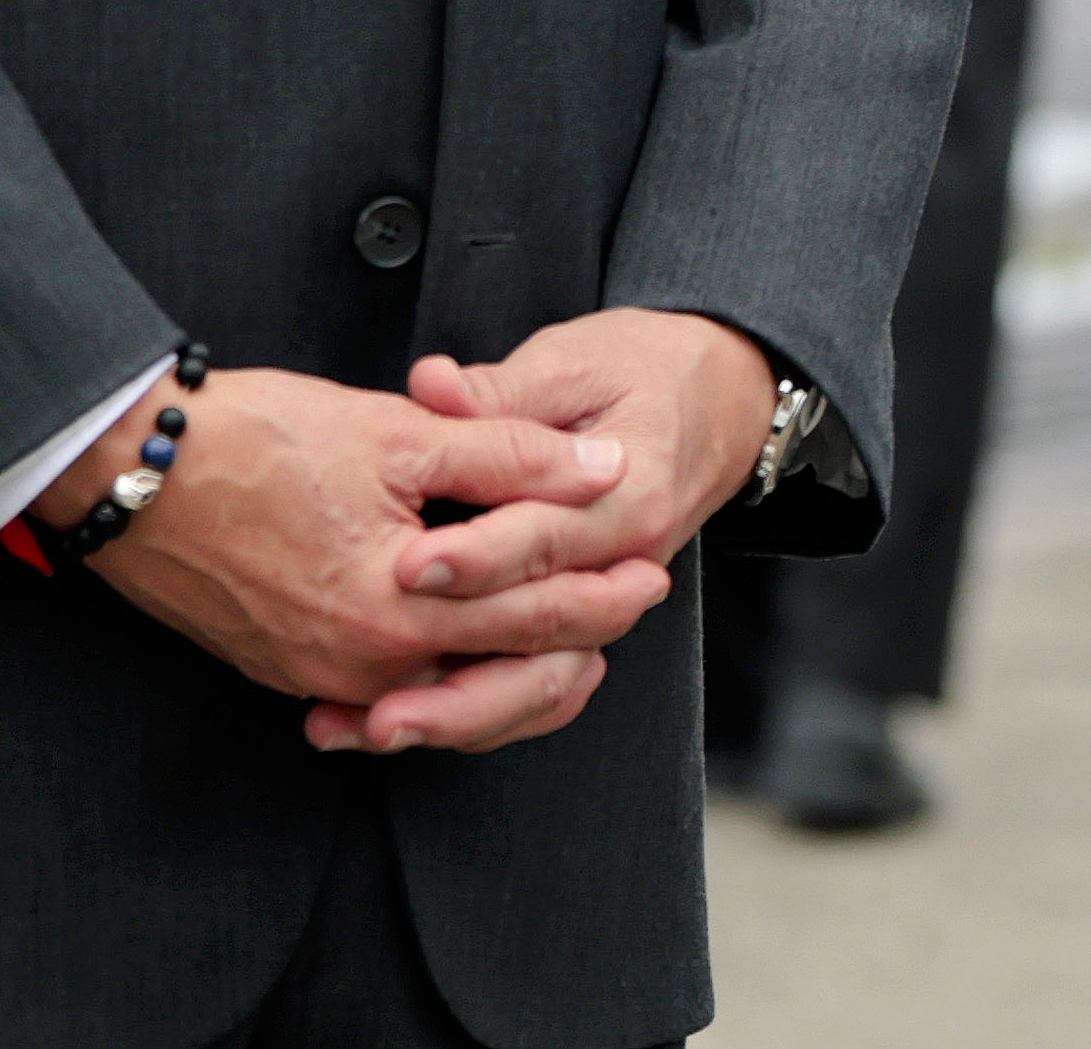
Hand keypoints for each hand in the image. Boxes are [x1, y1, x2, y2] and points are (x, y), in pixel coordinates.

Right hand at [73, 363, 641, 748]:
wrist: (130, 472)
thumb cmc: (256, 442)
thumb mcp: (399, 434)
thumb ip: (510, 455)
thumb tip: (603, 465)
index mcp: (399, 612)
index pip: (534, 614)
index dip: (602, 590)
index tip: (651, 572)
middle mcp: (362, 666)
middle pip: (499, 670)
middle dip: (576, 637)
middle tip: (634, 604)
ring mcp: (320, 677)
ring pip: (446, 694)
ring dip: (512, 671)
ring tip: (569, 643)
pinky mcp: (288, 669)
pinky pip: (388, 695)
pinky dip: (442, 682)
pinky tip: (468, 661)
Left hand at [331, 314, 782, 753]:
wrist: (717, 400)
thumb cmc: (641, 372)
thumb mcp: (573, 363)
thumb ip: (499, 391)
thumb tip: (431, 387)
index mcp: (630, 494)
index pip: (545, 536)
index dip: (476, 558)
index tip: (406, 567)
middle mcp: (627, 562)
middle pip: (542, 633)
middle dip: (454, 667)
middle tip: (376, 688)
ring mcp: (607, 601)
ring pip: (538, 682)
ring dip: (456, 714)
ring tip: (373, 728)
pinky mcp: (583, 620)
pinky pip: (532, 686)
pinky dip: (470, 714)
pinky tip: (397, 726)